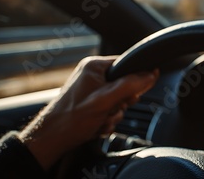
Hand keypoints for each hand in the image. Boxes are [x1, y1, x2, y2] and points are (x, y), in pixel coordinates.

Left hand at [19, 56, 158, 169]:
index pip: (126, 65)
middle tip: (110, 109)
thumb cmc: (72, 118)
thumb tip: (150, 75)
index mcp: (94, 66)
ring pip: (119, 101)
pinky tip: (96, 124)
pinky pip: (111, 110)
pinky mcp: (91, 104)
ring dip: (114, 114)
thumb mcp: (106, 100)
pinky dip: (107, 120)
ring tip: (99, 119)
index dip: (134, 80)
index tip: (133, 94)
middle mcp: (93, 75)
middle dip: (121, 103)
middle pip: (125, 85)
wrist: (52, 139)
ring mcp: (92, 90)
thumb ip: (130, 85)